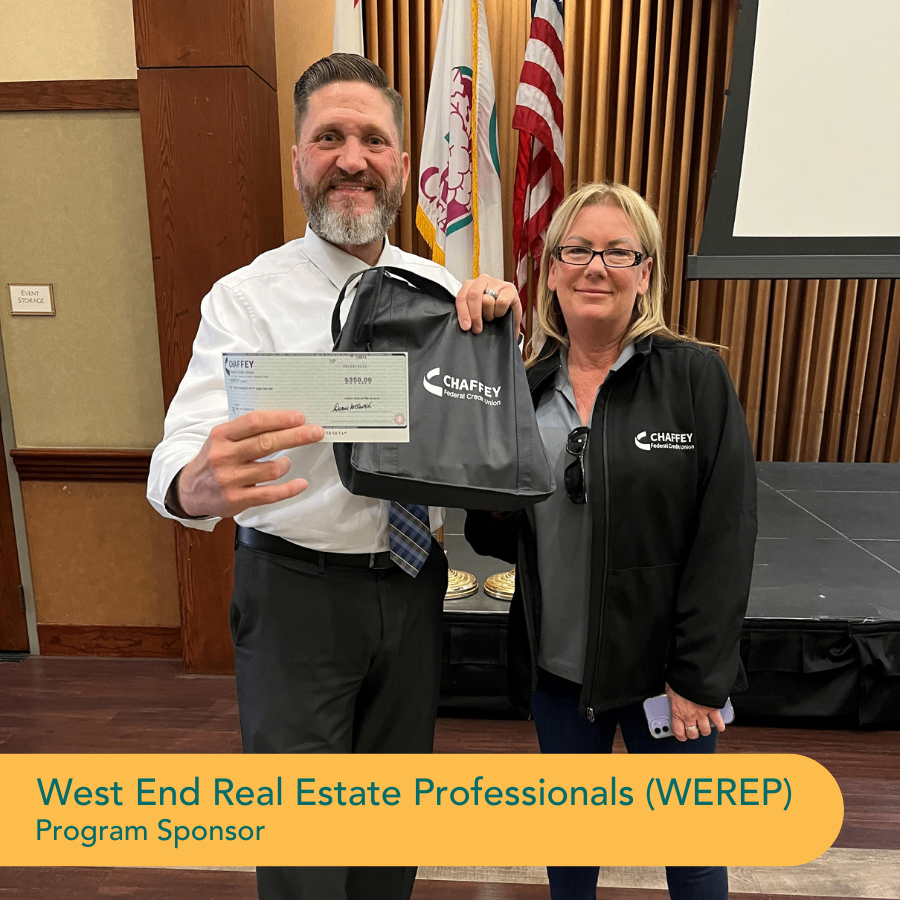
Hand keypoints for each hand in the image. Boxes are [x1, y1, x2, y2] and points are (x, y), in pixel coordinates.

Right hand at [178, 410, 324, 517]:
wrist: (189, 490)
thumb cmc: (213, 460)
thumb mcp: (221, 439)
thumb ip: (247, 431)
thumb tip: (285, 420)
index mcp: (221, 436)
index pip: (254, 422)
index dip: (280, 419)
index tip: (299, 418)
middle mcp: (224, 456)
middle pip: (266, 443)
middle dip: (295, 436)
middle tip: (315, 432)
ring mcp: (229, 479)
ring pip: (271, 469)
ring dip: (286, 464)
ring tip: (286, 462)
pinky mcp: (236, 499)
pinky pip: (270, 494)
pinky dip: (290, 489)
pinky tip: (300, 484)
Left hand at [455, 275, 521, 334]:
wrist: (511, 316)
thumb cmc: (492, 313)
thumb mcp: (476, 313)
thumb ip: (467, 314)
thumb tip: (464, 325)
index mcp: (471, 285)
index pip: (461, 296)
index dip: (463, 313)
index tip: (466, 326)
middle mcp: (483, 280)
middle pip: (473, 295)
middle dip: (474, 315)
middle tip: (477, 328)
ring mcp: (496, 282)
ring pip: (487, 300)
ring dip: (489, 314)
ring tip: (491, 317)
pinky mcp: (509, 288)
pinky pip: (501, 302)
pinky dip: (500, 312)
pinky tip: (500, 313)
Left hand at [665, 683, 726, 741]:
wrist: (694, 676)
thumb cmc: (680, 681)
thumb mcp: (670, 689)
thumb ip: (671, 695)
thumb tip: (670, 694)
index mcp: (677, 712)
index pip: (678, 731)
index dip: (681, 736)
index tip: (682, 736)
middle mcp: (689, 716)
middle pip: (693, 733)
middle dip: (693, 734)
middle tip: (694, 731)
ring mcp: (701, 714)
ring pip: (705, 730)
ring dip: (705, 730)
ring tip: (704, 729)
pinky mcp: (712, 709)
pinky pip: (718, 722)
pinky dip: (720, 725)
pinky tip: (720, 727)